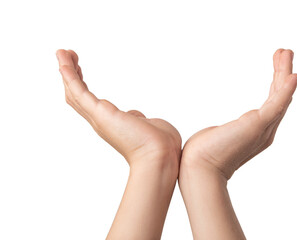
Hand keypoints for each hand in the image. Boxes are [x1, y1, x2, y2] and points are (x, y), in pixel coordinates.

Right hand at [56, 49, 181, 168]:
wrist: (161, 156)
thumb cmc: (160, 144)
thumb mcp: (148, 124)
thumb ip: (137, 118)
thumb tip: (135, 115)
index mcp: (111, 122)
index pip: (90, 101)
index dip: (82, 84)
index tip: (79, 67)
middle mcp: (101, 121)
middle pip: (77, 95)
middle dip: (71, 74)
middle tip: (66, 56)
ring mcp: (99, 118)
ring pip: (75, 92)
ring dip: (67, 72)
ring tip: (62, 53)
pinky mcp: (100, 114)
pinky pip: (79, 91)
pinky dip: (70, 76)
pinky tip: (64, 62)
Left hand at [181, 49, 296, 179]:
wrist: (198, 169)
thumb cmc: (202, 155)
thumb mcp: (217, 136)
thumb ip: (223, 131)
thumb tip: (218, 130)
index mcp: (256, 132)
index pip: (271, 102)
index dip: (276, 83)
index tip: (276, 63)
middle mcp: (264, 131)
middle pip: (279, 96)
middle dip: (282, 73)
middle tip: (284, 52)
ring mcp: (262, 129)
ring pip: (280, 96)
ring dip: (285, 73)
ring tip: (286, 52)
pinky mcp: (257, 126)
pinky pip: (276, 104)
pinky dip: (286, 90)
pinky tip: (293, 75)